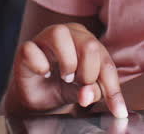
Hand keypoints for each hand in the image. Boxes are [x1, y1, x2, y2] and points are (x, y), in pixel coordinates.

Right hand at [5, 23, 126, 118]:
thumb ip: (95, 91)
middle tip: (79, 84)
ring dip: (67, 62)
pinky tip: (44, 73)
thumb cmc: (64, 87)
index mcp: (87, 40)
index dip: (112, 88)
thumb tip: (87, 95)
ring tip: (65, 77)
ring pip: (60, 34)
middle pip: (89, 45)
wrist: (39, 98)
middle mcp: (69, 33)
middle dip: (89, 73)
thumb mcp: (86, 91)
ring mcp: (45, 37)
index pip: (106, 61)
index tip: (117, 110)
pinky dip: (40, 65)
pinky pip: (32, 49)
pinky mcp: (26, 48)